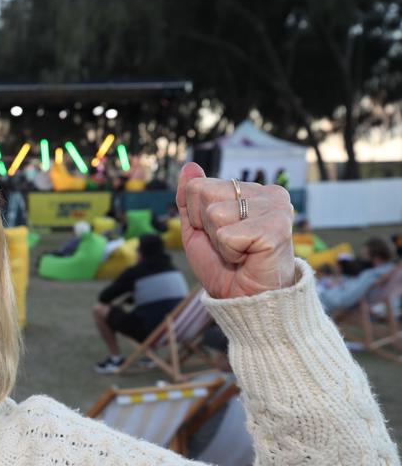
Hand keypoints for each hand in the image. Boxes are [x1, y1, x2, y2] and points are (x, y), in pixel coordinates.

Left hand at [177, 163, 295, 297]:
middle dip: (206, 227)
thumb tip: (189, 166)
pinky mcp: (277, 226)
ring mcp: (275, 207)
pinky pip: (228, 233)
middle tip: (229, 245)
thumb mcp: (198, 230)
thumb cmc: (225, 266)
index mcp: (250, 190)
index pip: (198, 187)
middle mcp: (267, 193)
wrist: (245, 298)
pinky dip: (230, 251)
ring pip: (215, 213)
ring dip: (219, 241)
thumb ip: (191, 199)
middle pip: (204, 194)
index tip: (218, 235)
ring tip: (239, 251)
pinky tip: (248, 256)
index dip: (197, 218)